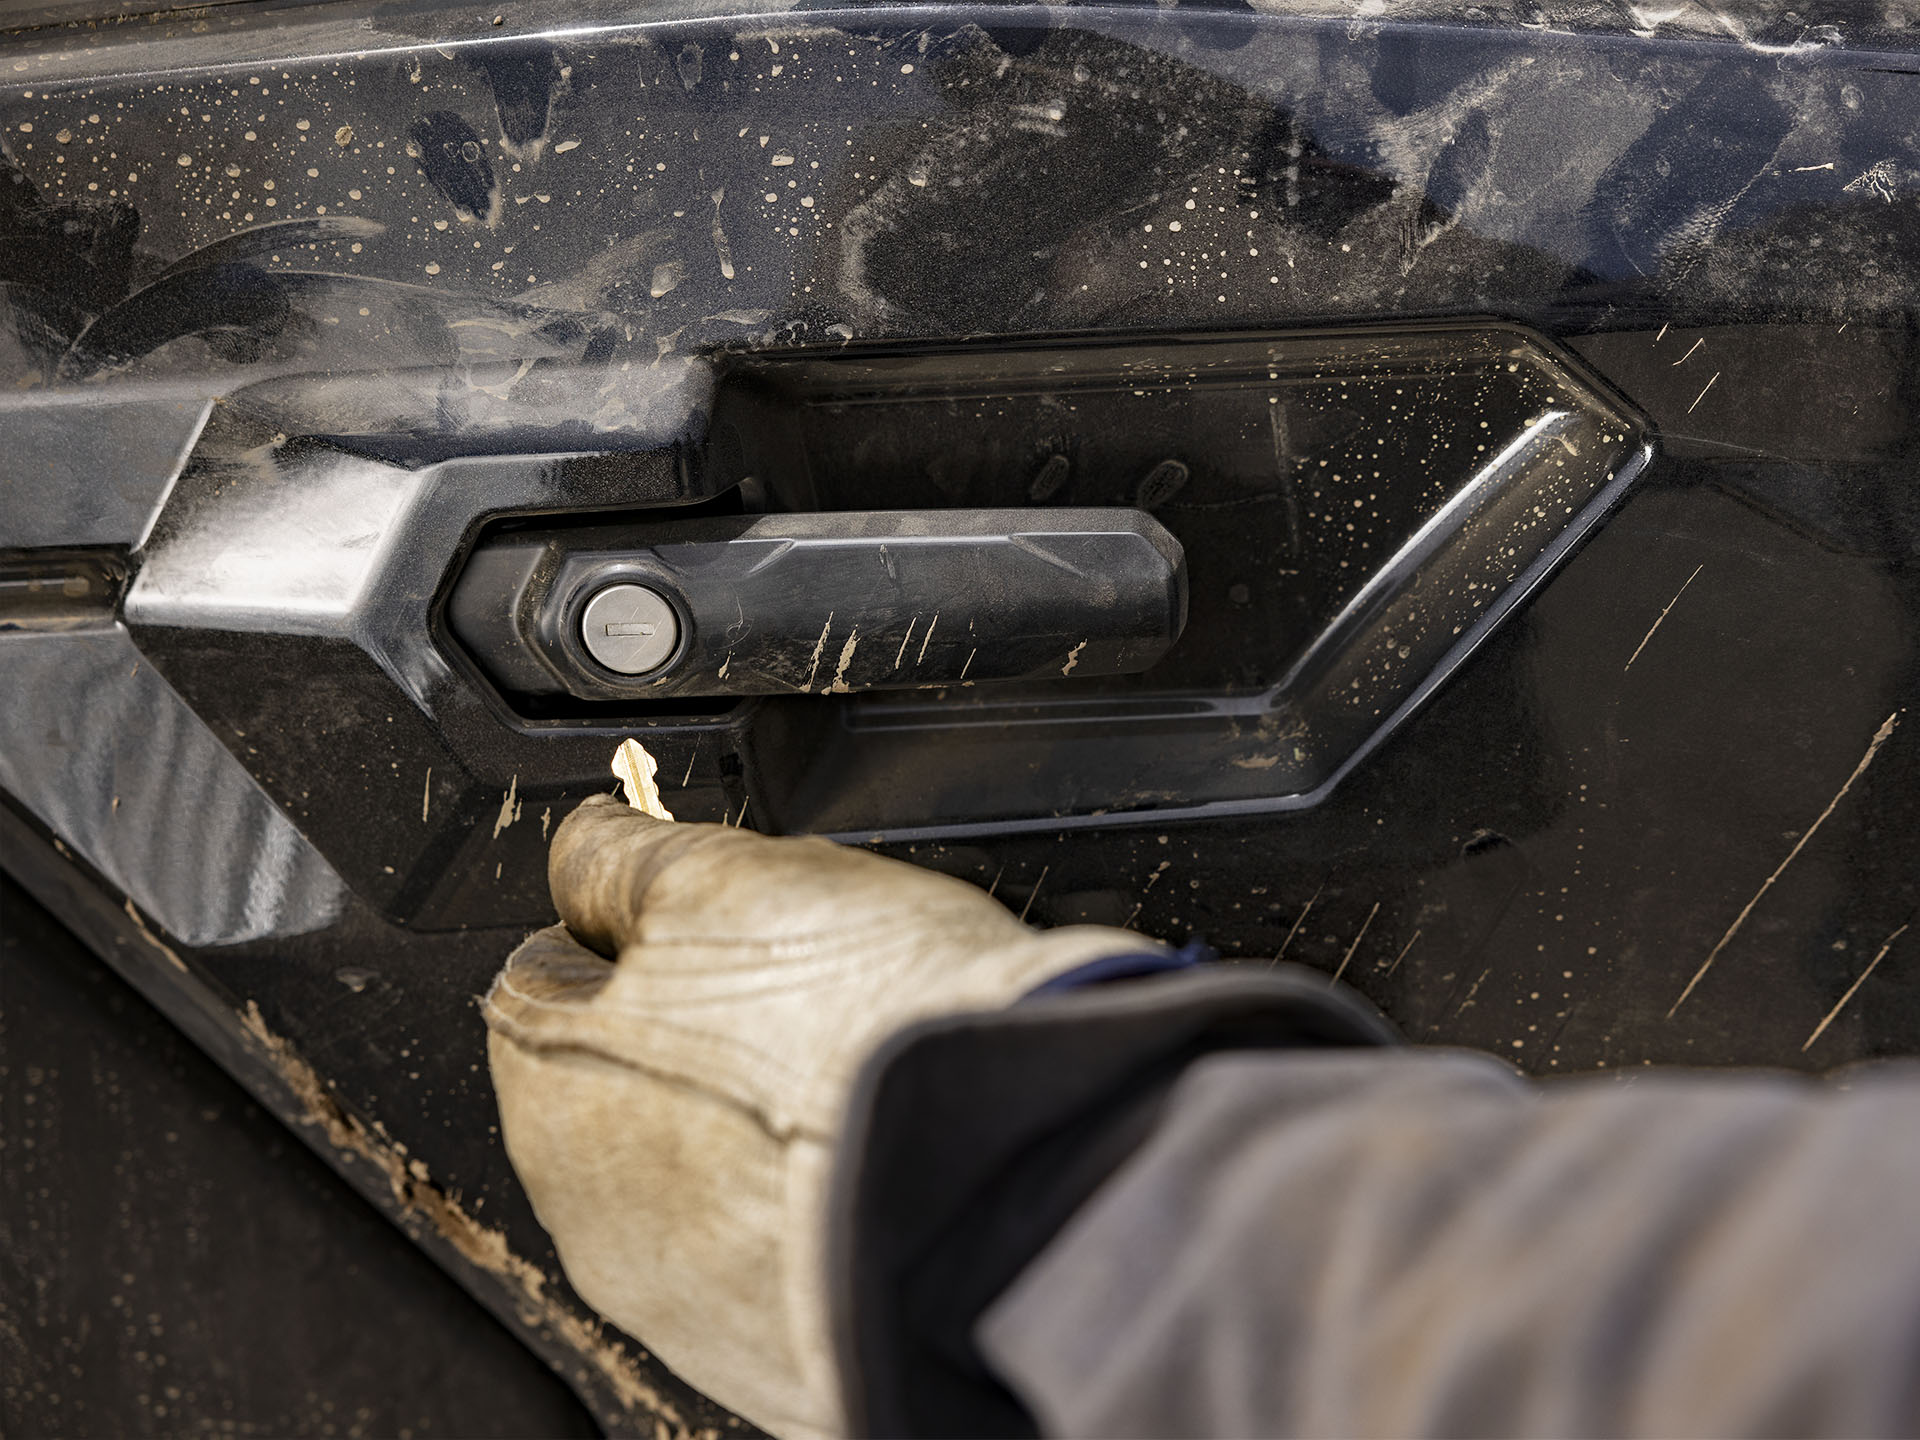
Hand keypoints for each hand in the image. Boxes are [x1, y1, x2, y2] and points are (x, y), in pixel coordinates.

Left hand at [485, 795, 1163, 1437]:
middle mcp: (599, 1220)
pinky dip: (819, 1203)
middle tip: (800, 987)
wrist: (1016, 1169)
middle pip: (624, 1083)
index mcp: (554, 1092)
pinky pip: (784, 1250)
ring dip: (760, 1120)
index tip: (702, 911)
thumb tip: (582, 841)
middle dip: (696, 1026)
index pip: (543, 979)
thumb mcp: (726, 882)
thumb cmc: (871, 1033)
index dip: (628, 921)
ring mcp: (693, 1302)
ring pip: (707, 1175)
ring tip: (860, 1071)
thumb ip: (622, 857)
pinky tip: (884, 1151)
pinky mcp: (788, 1352)